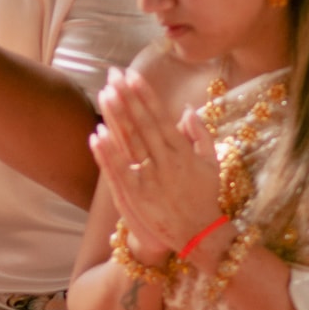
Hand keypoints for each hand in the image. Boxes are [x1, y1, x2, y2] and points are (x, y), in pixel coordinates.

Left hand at [90, 67, 221, 257]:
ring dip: (117, 116)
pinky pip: (119, 170)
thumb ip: (200, 134)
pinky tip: (97, 133)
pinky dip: (108, 152)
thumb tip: (187, 110)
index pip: (159, 116)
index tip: (132, 75)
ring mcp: (151, 178)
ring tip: (104, 93)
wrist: (201, 235)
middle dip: (127, 97)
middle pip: (142, 123)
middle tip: (113, 74)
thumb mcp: (212, 162)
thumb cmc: (206, 197)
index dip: (144, 95)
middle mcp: (166, 161)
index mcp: (183, 151)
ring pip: (130, 141)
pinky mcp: (138, 196)